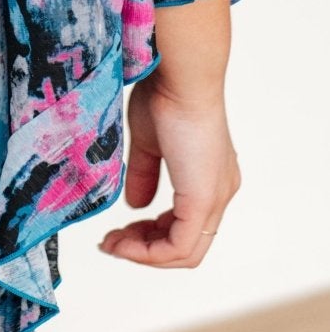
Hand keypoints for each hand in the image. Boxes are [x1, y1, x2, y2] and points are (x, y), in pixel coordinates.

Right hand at [100, 0, 239, 268]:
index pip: (185, 225)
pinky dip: (150, 252)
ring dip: (144, 254)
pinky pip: (180, 246)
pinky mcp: (203, 201)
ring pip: (185, 252)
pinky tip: (124, 243)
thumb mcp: (150, 142)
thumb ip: (145, 174)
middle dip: (145, 250)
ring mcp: (214, 199)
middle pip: (186, 245)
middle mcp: (219, 192)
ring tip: (113, 245)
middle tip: (112, 243)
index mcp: (209, 177)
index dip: (151, 235)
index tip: (119, 229)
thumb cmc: (166, 92)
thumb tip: (136, 205)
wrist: (181, 77)